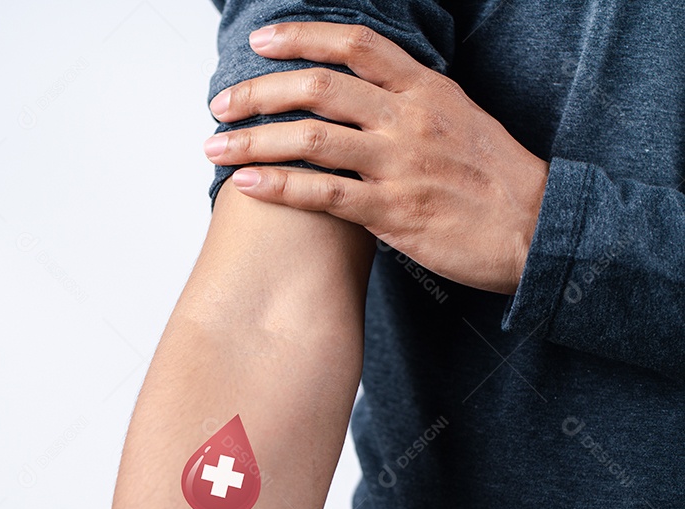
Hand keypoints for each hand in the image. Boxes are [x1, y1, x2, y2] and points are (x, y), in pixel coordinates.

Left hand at [203, 22, 549, 294]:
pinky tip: (244, 186)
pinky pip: (322, 194)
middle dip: (259, 92)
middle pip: (319, 87)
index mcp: (426, 88)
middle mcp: (409, 118)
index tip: (260, 42)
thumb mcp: (457, 116)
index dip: (302, 37)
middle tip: (221, 104)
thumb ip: (406, 99)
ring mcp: (400, 164)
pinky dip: (278, 187)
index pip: (355, 45)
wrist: (536, 229)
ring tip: (213, 148)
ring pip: (311, 138)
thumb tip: (356, 92)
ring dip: (253, 142)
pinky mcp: (393, 212)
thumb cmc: (493, 177)